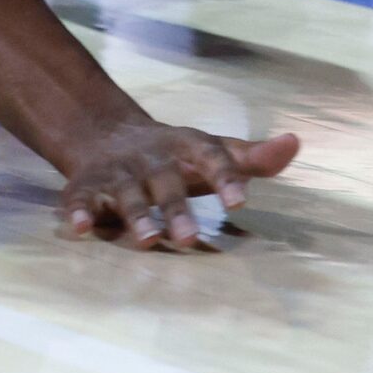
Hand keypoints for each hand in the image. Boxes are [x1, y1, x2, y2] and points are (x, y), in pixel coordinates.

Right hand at [57, 121, 300, 250]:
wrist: (105, 133)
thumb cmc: (173, 154)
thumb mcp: (212, 150)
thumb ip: (251, 157)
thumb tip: (295, 143)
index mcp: (186, 145)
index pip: (210, 156)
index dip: (225, 177)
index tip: (241, 201)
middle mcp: (151, 157)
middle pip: (166, 181)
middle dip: (175, 208)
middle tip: (188, 238)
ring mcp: (117, 171)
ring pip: (127, 192)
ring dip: (135, 214)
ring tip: (146, 239)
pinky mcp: (86, 185)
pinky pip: (79, 198)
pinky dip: (78, 211)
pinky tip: (81, 229)